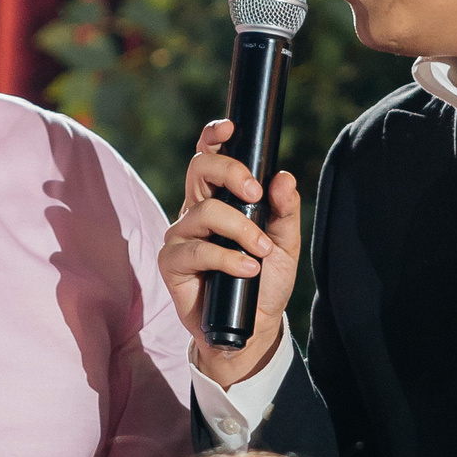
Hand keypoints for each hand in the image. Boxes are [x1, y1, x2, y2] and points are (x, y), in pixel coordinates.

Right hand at [157, 120, 300, 389]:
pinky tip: (246, 270)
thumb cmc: (265, 281)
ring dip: (239, 229)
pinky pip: (197, 249)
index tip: (231, 127)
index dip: (214, 136)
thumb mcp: (285, 244)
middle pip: (199, 169)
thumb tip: (283, 177)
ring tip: (261, 252)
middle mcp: (195, 210)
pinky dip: (226, 258)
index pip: (208, 157)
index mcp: (219, 199)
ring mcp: (181, 236)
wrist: (252, 328)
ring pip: (204, 211)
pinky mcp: (172, 263)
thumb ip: (284, 211)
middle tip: (255, 193)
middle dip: (230, 172)